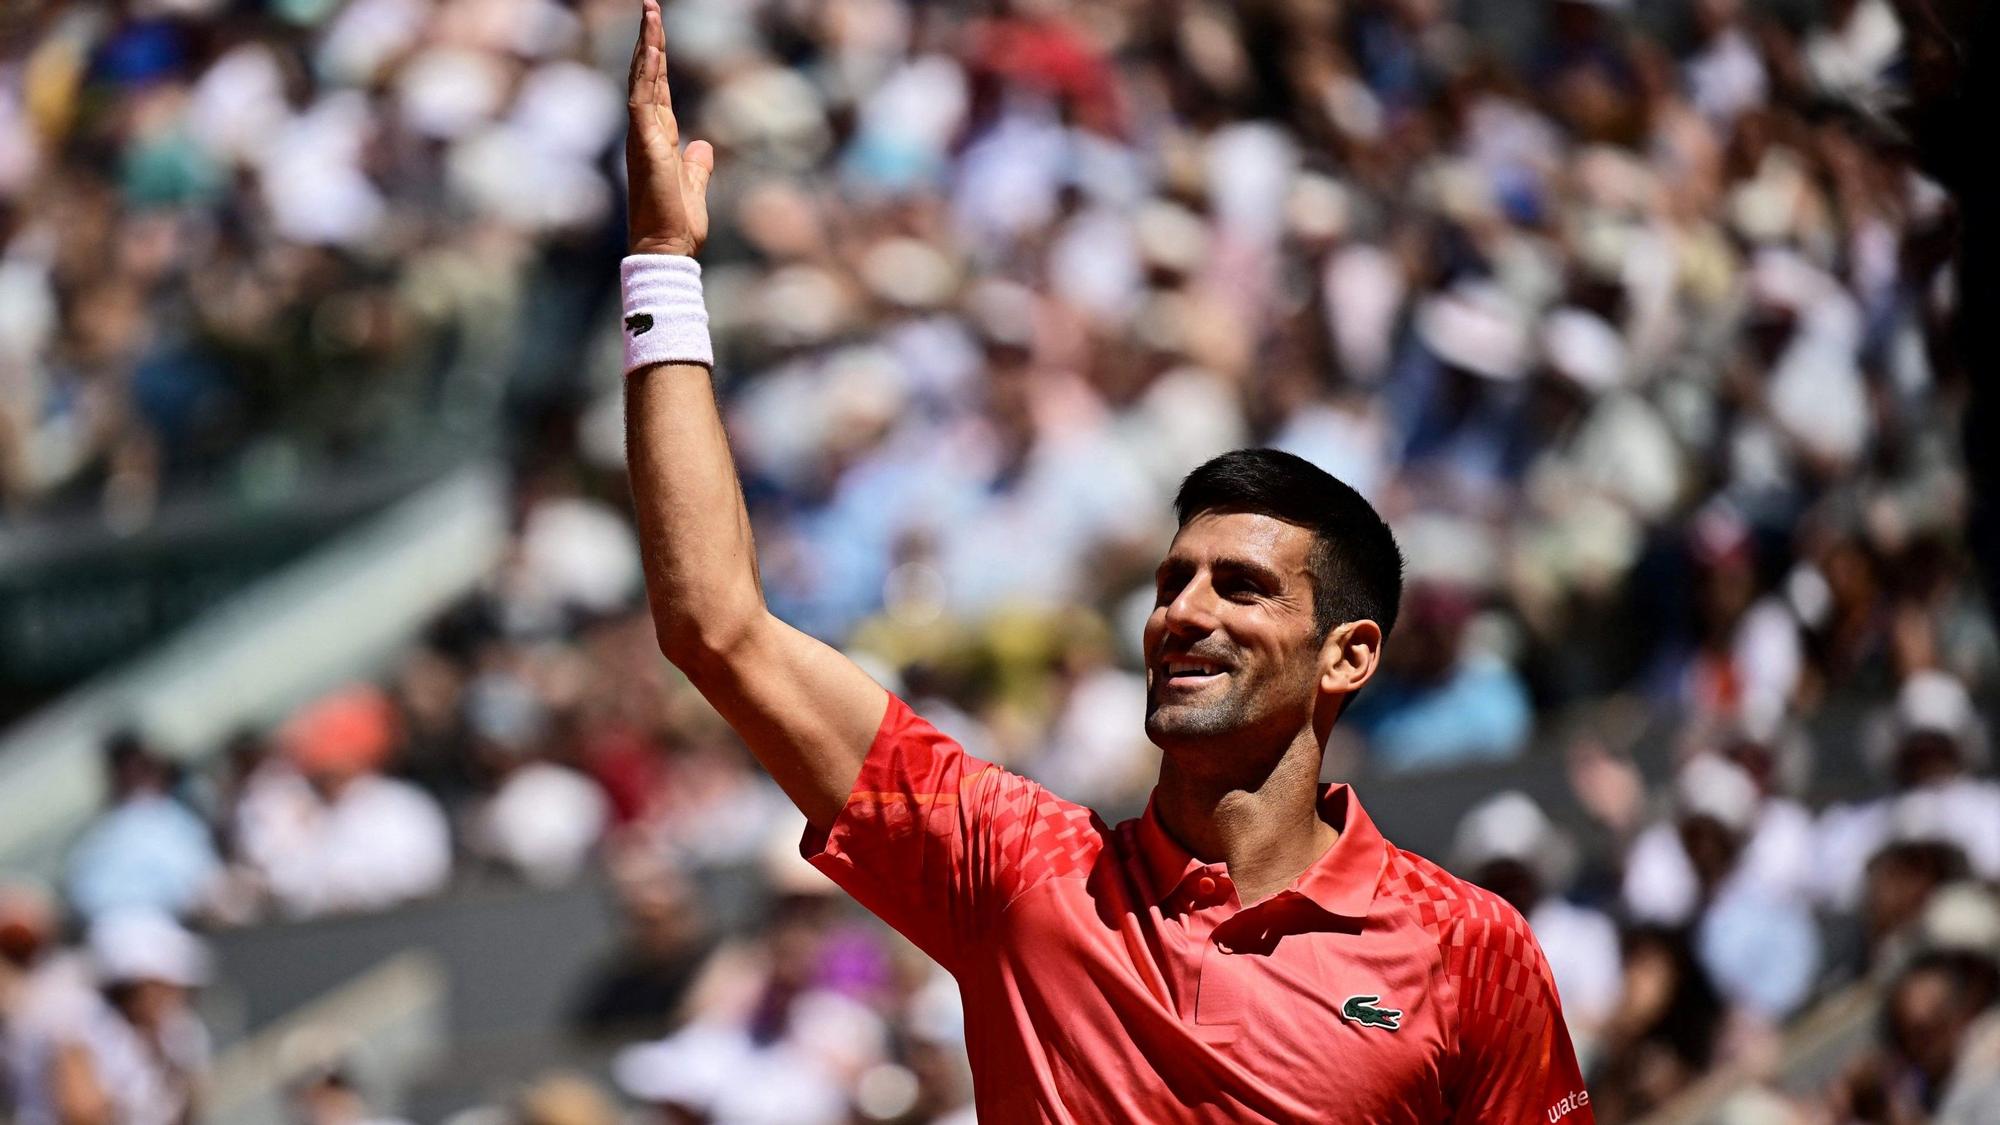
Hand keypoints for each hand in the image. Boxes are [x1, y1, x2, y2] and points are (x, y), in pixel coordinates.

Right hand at [626, 0, 712, 256]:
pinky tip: (652, 45)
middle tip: (651, 6)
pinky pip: (642, 96)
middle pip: (647, 76)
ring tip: (651, 11)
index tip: (659, 34)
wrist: (667, 246)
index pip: (656, 90)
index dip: (657, 61)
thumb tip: (703, 146)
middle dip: (650, 41)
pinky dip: (646, 70)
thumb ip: (697, 164)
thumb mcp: (695, 185)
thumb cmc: (678, 224)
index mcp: (658, 139)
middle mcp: (646, 131)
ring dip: (647, 44)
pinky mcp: (643, 141)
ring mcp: (642, 134)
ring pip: (643, 78)